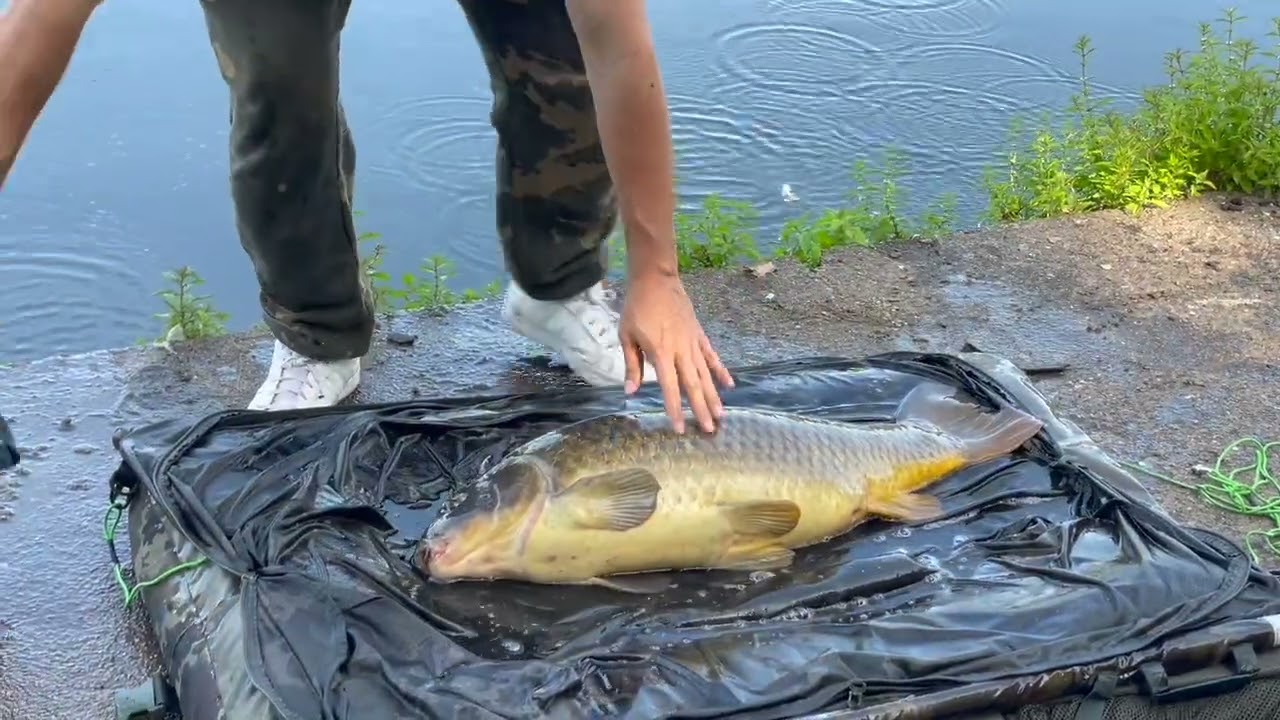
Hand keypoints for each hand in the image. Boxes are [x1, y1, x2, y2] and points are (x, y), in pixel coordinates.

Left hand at [620, 272, 733, 433]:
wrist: (656, 279)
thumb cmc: (637, 308)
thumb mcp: (626, 336)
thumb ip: (632, 365)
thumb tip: (631, 392)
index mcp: (661, 353)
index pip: (670, 388)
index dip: (676, 409)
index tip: (681, 428)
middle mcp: (681, 350)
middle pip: (694, 385)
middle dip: (702, 409)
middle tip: (710, 430)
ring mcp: (693, 342)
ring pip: (706, 374)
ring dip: (714, 396)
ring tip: (721, 415)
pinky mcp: (699, 334)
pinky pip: (711, 356)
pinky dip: (720, 371)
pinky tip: (729, 385)